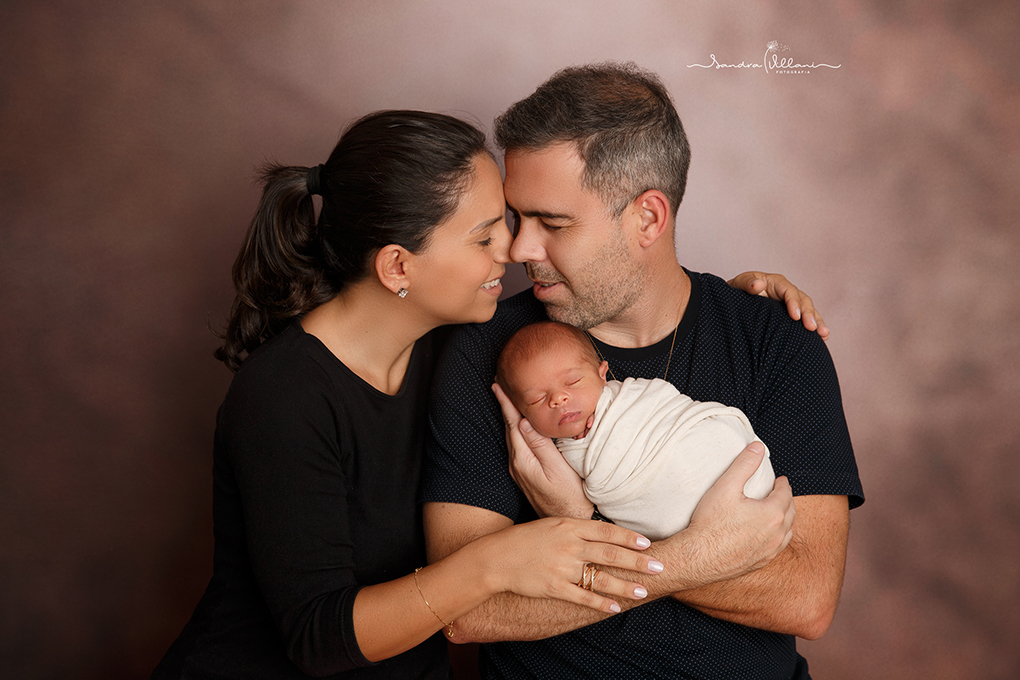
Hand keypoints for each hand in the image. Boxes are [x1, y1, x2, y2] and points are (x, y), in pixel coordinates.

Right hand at [487, 517, 660, 613]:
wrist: (497, 558)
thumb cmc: (524, 539)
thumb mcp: (550, 525)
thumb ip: (575, 529)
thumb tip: (601, 533)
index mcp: (569, 527)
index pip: (606, 532)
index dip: (628, 538)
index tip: (646, 544)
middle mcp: (569, 546)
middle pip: (610, 554)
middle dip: (638, 561)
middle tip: (659, 566)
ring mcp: (562, 567)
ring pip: (601, 578)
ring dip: (625, 585)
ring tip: (643, 591)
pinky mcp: (554, 587)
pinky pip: (583, 597)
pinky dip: (601, 604)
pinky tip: (615, 608)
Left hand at [492, 383, 592, 518]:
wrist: (568, 523)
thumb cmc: (569, 497)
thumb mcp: (557, 468)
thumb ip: (540, 444)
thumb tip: (525, 421)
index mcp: (522, 460)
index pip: (513, 424)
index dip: (506, 403)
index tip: (498, 385)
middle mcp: (516, 465)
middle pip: (509, 428)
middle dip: (504, 406)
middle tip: (499, 385)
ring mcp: (519, 471)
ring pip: (513, 437)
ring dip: (510, 418)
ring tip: (507, 400)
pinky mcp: (525, 475)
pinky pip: (518, 446)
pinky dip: (517, 430)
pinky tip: (521, 426)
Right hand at [678, 442, 795, 585]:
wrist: (698, 558)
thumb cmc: (710, 523)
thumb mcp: (726, 486)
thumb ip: (744, 464)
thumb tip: (758, 447)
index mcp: (772, 514)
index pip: (785, 494)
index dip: (783, 484)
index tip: (779, 480)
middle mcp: (777, 534)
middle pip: (790, 513)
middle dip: (786, 500)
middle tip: (779, 492)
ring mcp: (770, 551)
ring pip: (787, 532)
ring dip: (785, 520)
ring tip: (777, 512)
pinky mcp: (760, 563)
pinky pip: (777, 548)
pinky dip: (778, 537)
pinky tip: (768, 535)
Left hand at [728, 271, 828, 339]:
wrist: (735, 303)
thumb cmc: (737, 291)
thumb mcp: (738, 284)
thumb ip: (746, 283)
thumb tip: (758, 285)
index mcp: (776, 283)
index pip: (789, 291)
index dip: (794, 303)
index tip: (795, 317)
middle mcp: (787, 292)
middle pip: (803, 301)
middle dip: (809, 314)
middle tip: (812, 328)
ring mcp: (792, 304)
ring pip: (809, 311)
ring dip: (817, 322)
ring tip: (824, 335)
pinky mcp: (792, 316)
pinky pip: (806, 321)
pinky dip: (815, 328)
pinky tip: (823, 339)